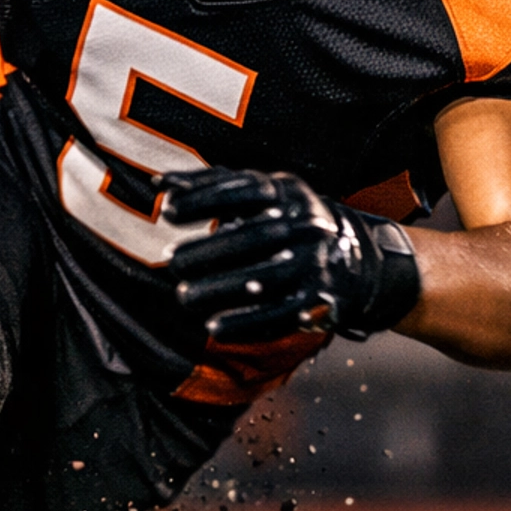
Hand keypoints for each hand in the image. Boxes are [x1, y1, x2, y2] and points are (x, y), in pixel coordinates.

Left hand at [159, 165, 421, 344]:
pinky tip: (212, 327)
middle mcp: (306, 225)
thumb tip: (159, 183)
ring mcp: (314, 263)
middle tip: (173, 262)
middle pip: (253, 238)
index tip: (168, 211)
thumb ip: (211, 185)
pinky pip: (279, 315)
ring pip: (264, 279)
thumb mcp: (259, 194)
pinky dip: (244, 324)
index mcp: (288, 193)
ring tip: (183, 296)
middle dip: (208, 251)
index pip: (244, 190)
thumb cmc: (286, 219)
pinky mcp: (319, 299)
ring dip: (220, 290)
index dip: (204, 199)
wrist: (351, 257)